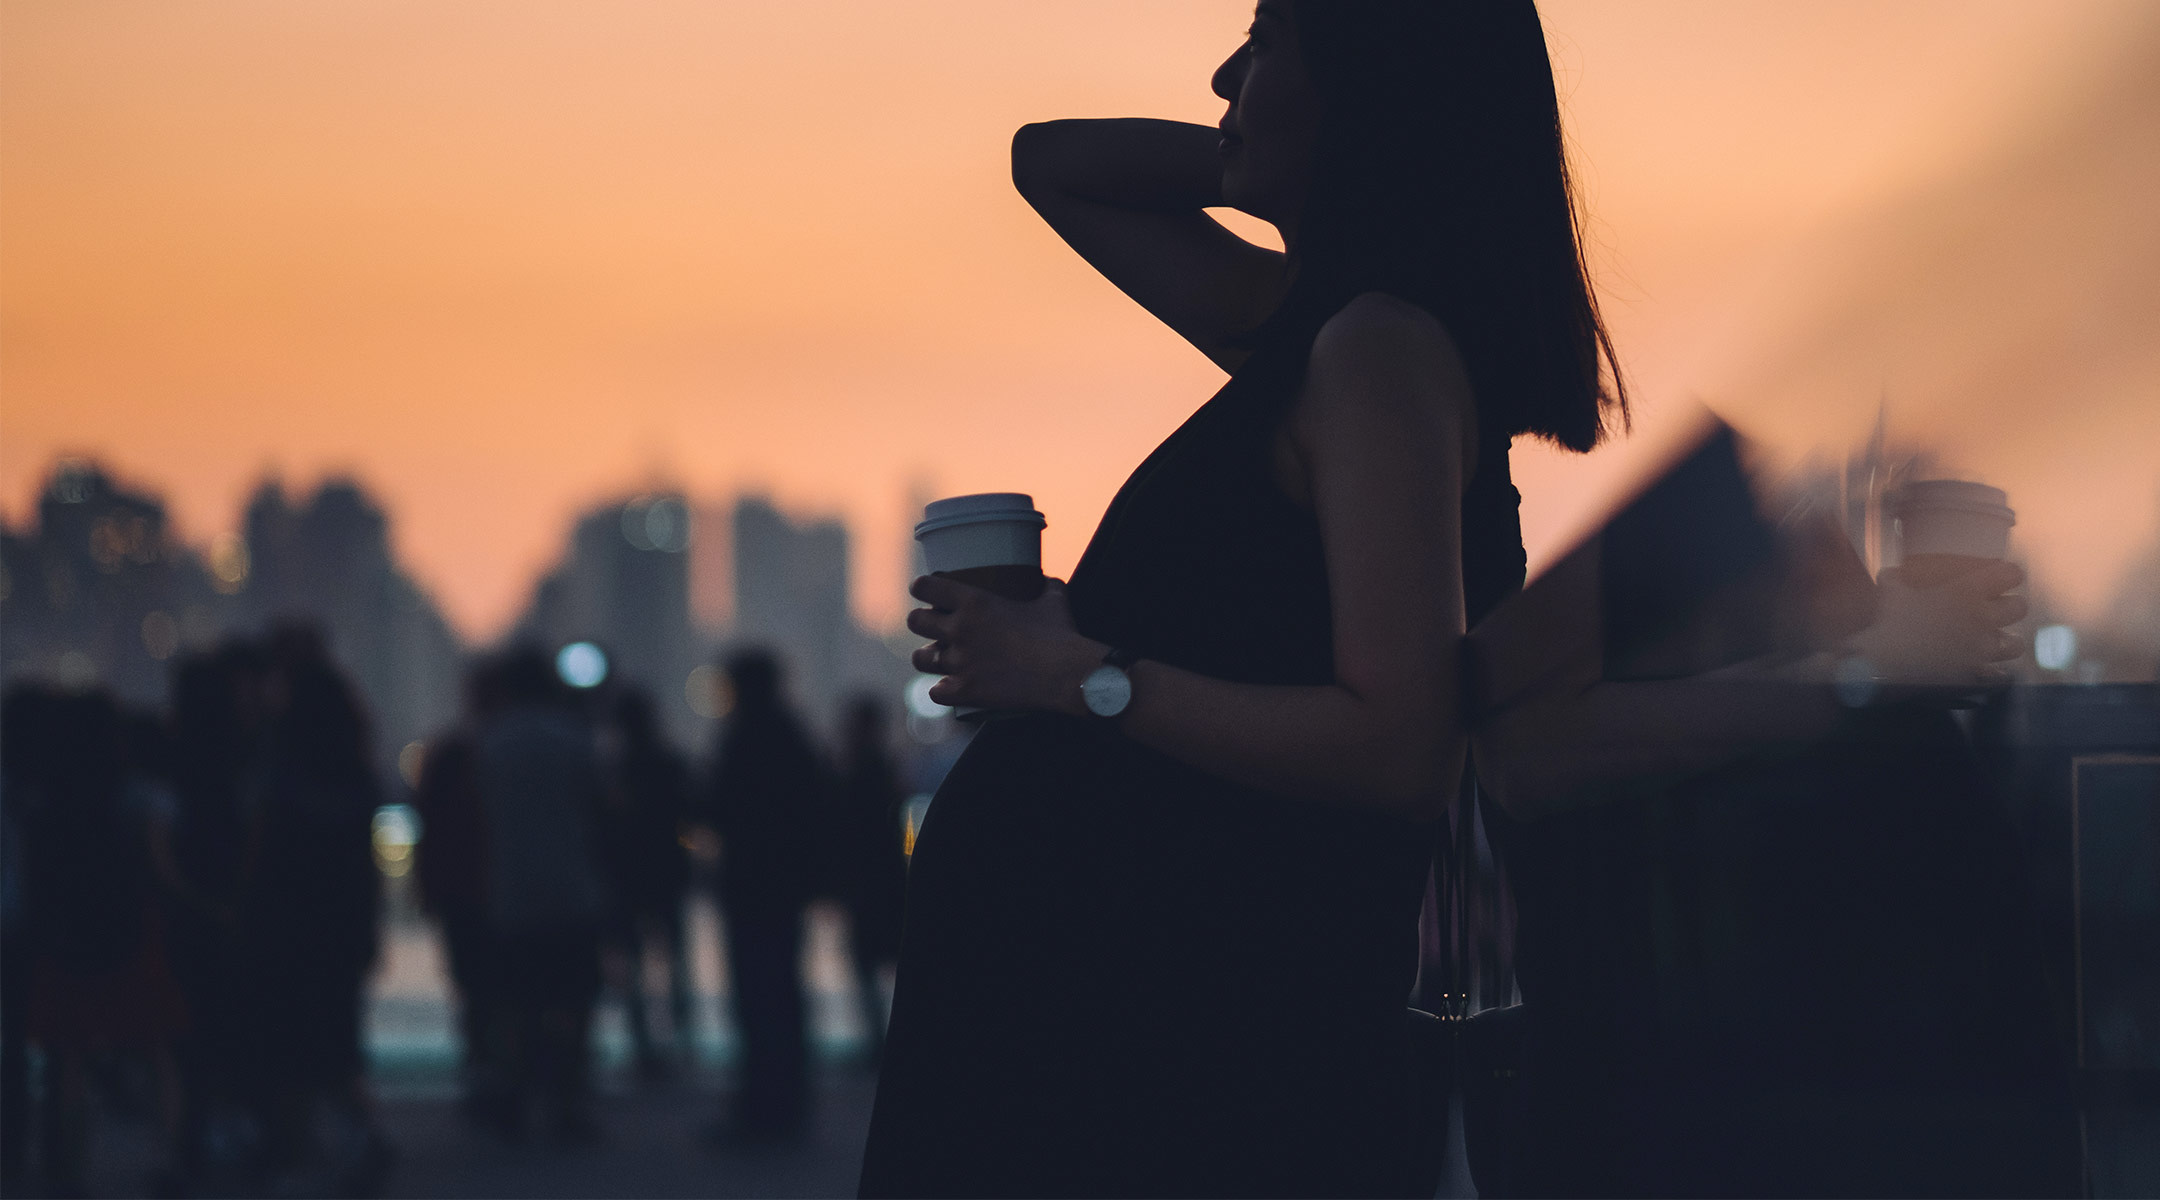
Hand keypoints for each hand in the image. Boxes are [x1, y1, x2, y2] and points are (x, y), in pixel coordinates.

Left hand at [906, 575, 1102, 713]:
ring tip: (935, 658)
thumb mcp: (1053, 599)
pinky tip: (948, 688)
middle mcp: (960, 630)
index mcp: (974, 601)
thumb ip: (1045, 586)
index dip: (921, 588)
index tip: (923, 590)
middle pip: (915, 622)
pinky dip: (942, 691)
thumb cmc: (1061, 634)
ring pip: (920, 659)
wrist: (1067, 675)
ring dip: (927, 657)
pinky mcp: (966, 691)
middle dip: (920, 622)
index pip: (926, 587)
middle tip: (931, 626)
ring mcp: (960, 662)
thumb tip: (1046, 581)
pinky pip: (936, 693)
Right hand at [1846, 560, 2027, 684]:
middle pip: (2019, 608)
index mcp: (1966, 591)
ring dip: (2006, 640)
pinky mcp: (1975, 674)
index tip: (2002, 575)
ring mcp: (1981, 648)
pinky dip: (1993, 670)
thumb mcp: (1891, 586)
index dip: (2008, 574)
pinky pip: (1999, 673)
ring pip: (2016, 644)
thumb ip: (1900, 578)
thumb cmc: (1886, 618)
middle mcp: (1981, 617)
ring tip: (1991, 640)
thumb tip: (1894, 574)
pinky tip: (1982, 667)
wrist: (1881, 662)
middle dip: (2010, 607)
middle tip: (1994, 609)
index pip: (2009, 575)